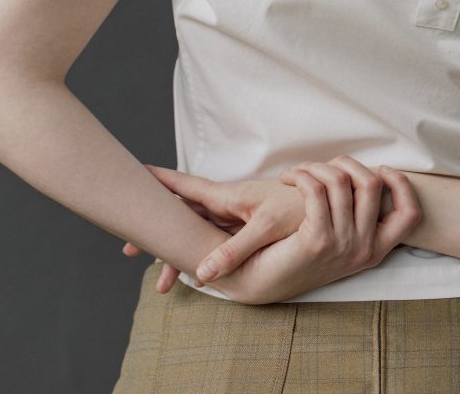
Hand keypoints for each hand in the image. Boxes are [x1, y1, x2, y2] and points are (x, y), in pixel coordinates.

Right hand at [121, 164, 305, 292]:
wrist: (331, 205)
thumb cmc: (301, 209)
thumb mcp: (268, 226)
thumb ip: (235, 248)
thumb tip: (202, 275)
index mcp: (228, 197)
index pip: (185, 188)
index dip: (158, 183)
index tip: (132, 176)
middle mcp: (228, 204)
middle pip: (182, 216)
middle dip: (156, 233)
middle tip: (128, 252)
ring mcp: (235, 216)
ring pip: (195, 231)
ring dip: (174, 250)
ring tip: (160, 283)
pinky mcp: (246, 227)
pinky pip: (211, 240)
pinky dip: (195, 256)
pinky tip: (192, 276)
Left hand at [204, 157, 422, 304]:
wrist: (260, 280)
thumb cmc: (299, 250)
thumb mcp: (340, 237)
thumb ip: (358, 214)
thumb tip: (372, 177)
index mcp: (375, 249)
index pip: (410, 214)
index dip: (402, 185)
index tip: (382, 169)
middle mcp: (364, 249)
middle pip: (372, 184)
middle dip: (346, 163)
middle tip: (322, 167)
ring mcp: (343, 246)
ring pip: (341, 181)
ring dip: (316, 166)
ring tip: (298, 172)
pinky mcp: (316, 241)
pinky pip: (315, 190)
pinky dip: (301, 175)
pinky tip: (289, 178)